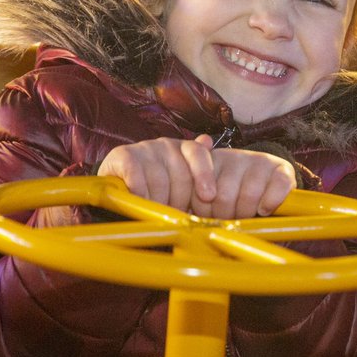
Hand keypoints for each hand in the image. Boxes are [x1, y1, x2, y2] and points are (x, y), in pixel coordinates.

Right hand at [98, 135, 295, 218]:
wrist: (119, 195)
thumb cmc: (162, 197)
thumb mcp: (190, 192)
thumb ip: (212, 183)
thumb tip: (237, 175)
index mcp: (186, 151)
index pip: (201, 154)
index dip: (205, 174)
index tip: (209, 195)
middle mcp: (166, 145)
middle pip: (181, 171)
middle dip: (180, 197)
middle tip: (176, 210)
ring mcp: (144, 149)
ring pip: (160, 178)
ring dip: (159, 199)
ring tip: (158, 209)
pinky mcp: (122, 156)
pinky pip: (136, 175)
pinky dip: (140, 191)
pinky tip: (139, 198)